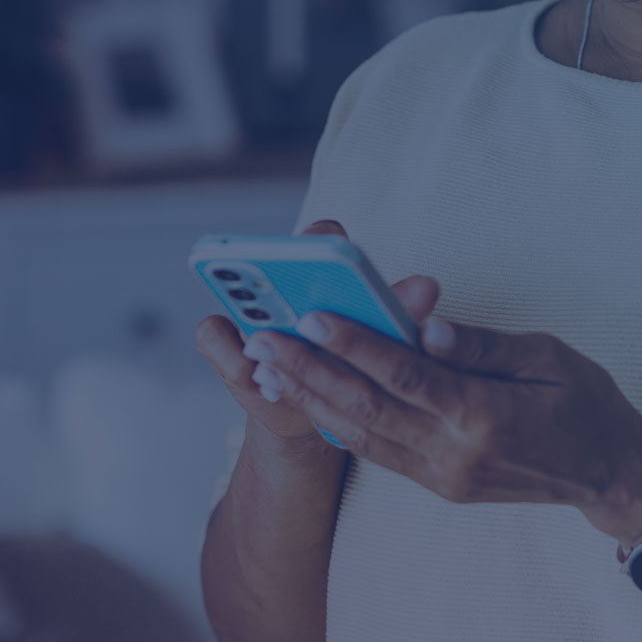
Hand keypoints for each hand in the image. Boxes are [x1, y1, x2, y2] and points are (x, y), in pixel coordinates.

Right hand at [194, 220, 442, 449]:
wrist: (327, 407)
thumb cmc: (361, 361)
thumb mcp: (384, 339)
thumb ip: (399, 311)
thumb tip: (427, 290)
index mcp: (325, 267)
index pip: (322, 234)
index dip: (321, 239)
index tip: (327, 248)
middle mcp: (280, 279)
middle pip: (269, 261)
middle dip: (274, 275)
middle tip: (286, 295)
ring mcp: (247, 309)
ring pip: (235, 299)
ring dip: (248, 317)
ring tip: (262, 339)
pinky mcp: (224, 341)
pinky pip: (214, 335)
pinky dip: (233, 355)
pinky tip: (257, 375)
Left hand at [239, 296, 641, 545]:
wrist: (609, 474)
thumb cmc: (585, 402)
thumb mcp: (547, 356)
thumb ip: (483, 345)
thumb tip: (429, 325)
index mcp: (485, 417)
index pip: (406, 376)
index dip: (356, 346)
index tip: (312, 317)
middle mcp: (454, 454)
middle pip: (368, 409)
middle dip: (310, 372)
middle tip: (262, 339)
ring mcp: (443, 476)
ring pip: (362, 435)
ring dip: (311, 399)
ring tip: (268, 366)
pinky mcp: (438, 485)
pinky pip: (377, 451)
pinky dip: (338, 422)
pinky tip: (309, 396)